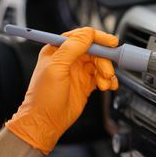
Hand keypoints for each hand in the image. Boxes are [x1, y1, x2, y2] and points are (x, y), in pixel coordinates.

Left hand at [6, 27, 118, 153]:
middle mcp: (69, 58)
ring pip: (100, 64)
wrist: (46, 122)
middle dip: (104, 60)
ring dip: (106, 72)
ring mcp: (78, 71)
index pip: (82, 36)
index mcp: (58, 50)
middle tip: (107, 72)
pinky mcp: (86, 83)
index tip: (111, 43)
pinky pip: (102, 76)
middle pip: (95, 51)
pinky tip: (108, 86)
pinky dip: (108, 80)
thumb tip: (88, 34)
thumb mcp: (56, 68)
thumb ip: (72, 48)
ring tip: (105, 84)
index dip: (98, 38)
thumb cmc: (44, 97)